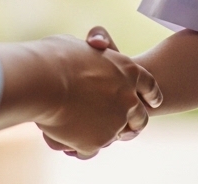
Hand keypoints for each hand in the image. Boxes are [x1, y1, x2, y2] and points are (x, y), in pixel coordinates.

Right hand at [34, 26, 161, 158]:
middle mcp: (128, 98)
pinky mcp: (97, 142)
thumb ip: (93, 55)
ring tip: (80, 130)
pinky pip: (89, 150)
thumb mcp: (82, 47)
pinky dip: (78, 147)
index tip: (153, 102)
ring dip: (101, 135)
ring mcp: (115, 122)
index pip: (149, 86)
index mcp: (129, 70)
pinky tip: (65, 140)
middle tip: (125, 128)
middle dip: (134, 124)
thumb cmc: (56, 57)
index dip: (151, 94)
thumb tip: (93, 49)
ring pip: (114, 136)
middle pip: (140, 118)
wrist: (44, 80)